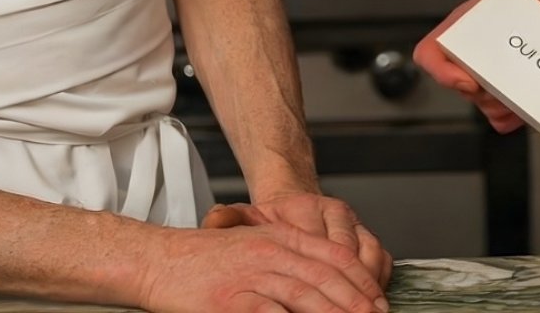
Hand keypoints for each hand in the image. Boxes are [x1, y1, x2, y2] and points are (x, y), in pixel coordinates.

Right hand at [140, 220, 388, 312]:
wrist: (161, 259)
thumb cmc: (209, 257)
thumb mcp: (257, 240)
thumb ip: (292, 253)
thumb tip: (329, 278)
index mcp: (281, 236)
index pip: (332, 255)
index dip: (360, 279)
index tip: (378, 299)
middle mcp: (270, 253)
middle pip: (324, 277)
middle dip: (355, 302)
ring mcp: (250, 277)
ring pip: (303, 296)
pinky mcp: (229, 303)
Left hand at [202, 193, 390, 287]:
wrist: (289, 201)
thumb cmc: (266, 220)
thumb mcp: (243, 218)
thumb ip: (228, 218)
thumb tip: (215, 218)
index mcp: (302, 207)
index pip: (314, 247)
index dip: (315, 283)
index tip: (308, 302)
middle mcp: (332, 211)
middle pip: (346, 256)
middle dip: (349, 293)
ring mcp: (352, 221)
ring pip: (369, 253)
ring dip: (369, 287)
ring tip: (370, 311)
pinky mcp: (364, 231)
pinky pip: (380, 255)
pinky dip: (379, 278)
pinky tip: (375, 299)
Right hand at [412, 0, 539, 133]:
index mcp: (463, 27)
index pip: (429, 54)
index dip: (442, 72)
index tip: (469, 81)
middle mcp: (467, 55)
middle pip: (463, 89)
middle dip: (492, 92)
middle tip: (519, 86)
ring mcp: (483, 77)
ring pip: (484, 106)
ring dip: (508, 104)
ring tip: (532, 92)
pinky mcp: (501, 94)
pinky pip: (500, 117)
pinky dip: (516, 115)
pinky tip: (534, 105)